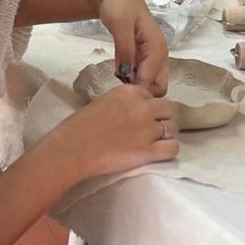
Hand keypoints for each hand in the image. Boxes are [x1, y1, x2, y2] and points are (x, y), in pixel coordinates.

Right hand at [55, 84, 177, 180]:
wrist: (72, 149)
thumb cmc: (78, 127)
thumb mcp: (103, 102)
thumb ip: (123, 103)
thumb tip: (133, 111)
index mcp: (129, 92)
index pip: (151, 96)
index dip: (147, 107)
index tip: (139, 116)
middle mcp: (142, 107)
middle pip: (167, 110)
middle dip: (161, 118)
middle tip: (151, 129)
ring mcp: (147, 129)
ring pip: (172, 128)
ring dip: (165, 134)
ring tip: (155, 142)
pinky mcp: (148, 151)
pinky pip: (172, 148)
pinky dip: (169, 149)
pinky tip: (159, 152)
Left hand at [97, 0, 168, 95]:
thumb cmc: (118, 4)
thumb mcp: (120, 25)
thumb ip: (125, 50)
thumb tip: (126, 75)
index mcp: (158, 46)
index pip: (153, 79)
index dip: (138, 89)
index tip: (120, 92)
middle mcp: (160, 53)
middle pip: (159, 85)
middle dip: (142, 91)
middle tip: (119, 85)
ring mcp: (152, 55)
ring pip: (151, 82)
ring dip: (137, 85)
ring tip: (118, 79)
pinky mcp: (143, 55)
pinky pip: (143, 74)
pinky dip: (133, 78)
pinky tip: (119, 73)